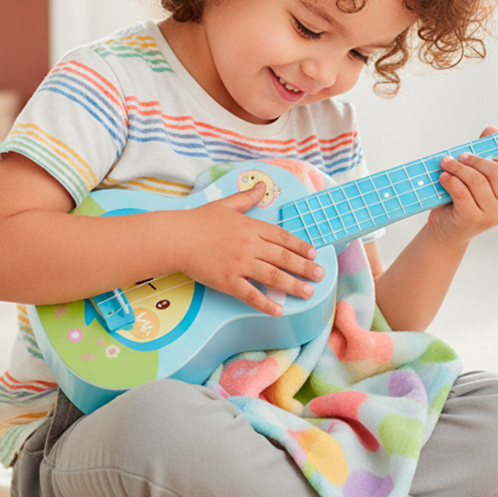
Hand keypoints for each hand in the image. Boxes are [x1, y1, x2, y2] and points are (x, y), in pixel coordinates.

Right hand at [180, 183, 324, 316]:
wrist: (177, 237)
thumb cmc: (199, 220)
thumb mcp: (227, 205)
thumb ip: (247, 197)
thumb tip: (261, 185)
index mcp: (251, 227)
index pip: (282, 237)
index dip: (300, 246)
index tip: (313, 253)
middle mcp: (249, 246)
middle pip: (283, 257)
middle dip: (305, 267)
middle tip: (321, 275)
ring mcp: (239, 264)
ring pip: (273, 276)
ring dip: (293, 285)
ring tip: (308, 292)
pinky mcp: (227, 281)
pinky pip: (251, 294)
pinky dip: (266, 303)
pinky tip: (279, 310)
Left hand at [428, 127, 497, 246]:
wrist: (446, 230)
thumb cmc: (463, 201)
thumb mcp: (476, 178)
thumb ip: (485, 154)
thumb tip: (491, 130)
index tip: (493, 156)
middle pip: (497, 174)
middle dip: (476, 160)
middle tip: (461, 156)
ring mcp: (490, 215)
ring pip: (477, 182)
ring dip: (458, 168)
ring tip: (446, 163)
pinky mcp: (471, 219)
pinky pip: (462, 193)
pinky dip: (451, 181)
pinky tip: (443, 177)